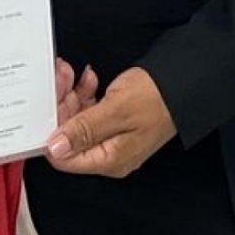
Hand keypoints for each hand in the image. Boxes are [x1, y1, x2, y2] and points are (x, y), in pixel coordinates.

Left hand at [46, 66, 175, 177]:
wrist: (186, 82)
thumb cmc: (159, 98)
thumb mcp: (116, 111)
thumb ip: (84, 131)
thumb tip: (56, 148)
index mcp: (109, 160)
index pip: (64, 157)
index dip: (51, 130)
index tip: (48, 104)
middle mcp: (109, 154)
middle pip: (69, 136)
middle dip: (62, 105)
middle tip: (62, 79)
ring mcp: (112, 138)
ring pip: (78, 120)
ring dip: (73, 95)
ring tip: (73, 74)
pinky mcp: (116, 122)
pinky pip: (91, 111)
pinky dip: (86, 93)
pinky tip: (90, 80)